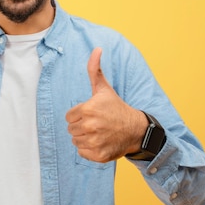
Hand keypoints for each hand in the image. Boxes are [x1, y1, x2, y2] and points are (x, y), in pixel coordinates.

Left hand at [65, 48, 147, 162]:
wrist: (135, 129)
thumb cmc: (116, 107)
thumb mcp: (104, 88)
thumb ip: (94, 69)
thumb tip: (96, 49)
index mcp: (88, 110)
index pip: (69, 116)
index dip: (79, 114)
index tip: (91, 114)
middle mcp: (90, 126)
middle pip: (71, 129)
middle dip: (81, 126)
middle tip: (96, 123)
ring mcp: (94, 142)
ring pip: (76, 141)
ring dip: (84, 138)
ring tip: (98, 132)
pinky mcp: (98, 155)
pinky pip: (82, 153)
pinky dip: (89, 150)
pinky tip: (100, 142)